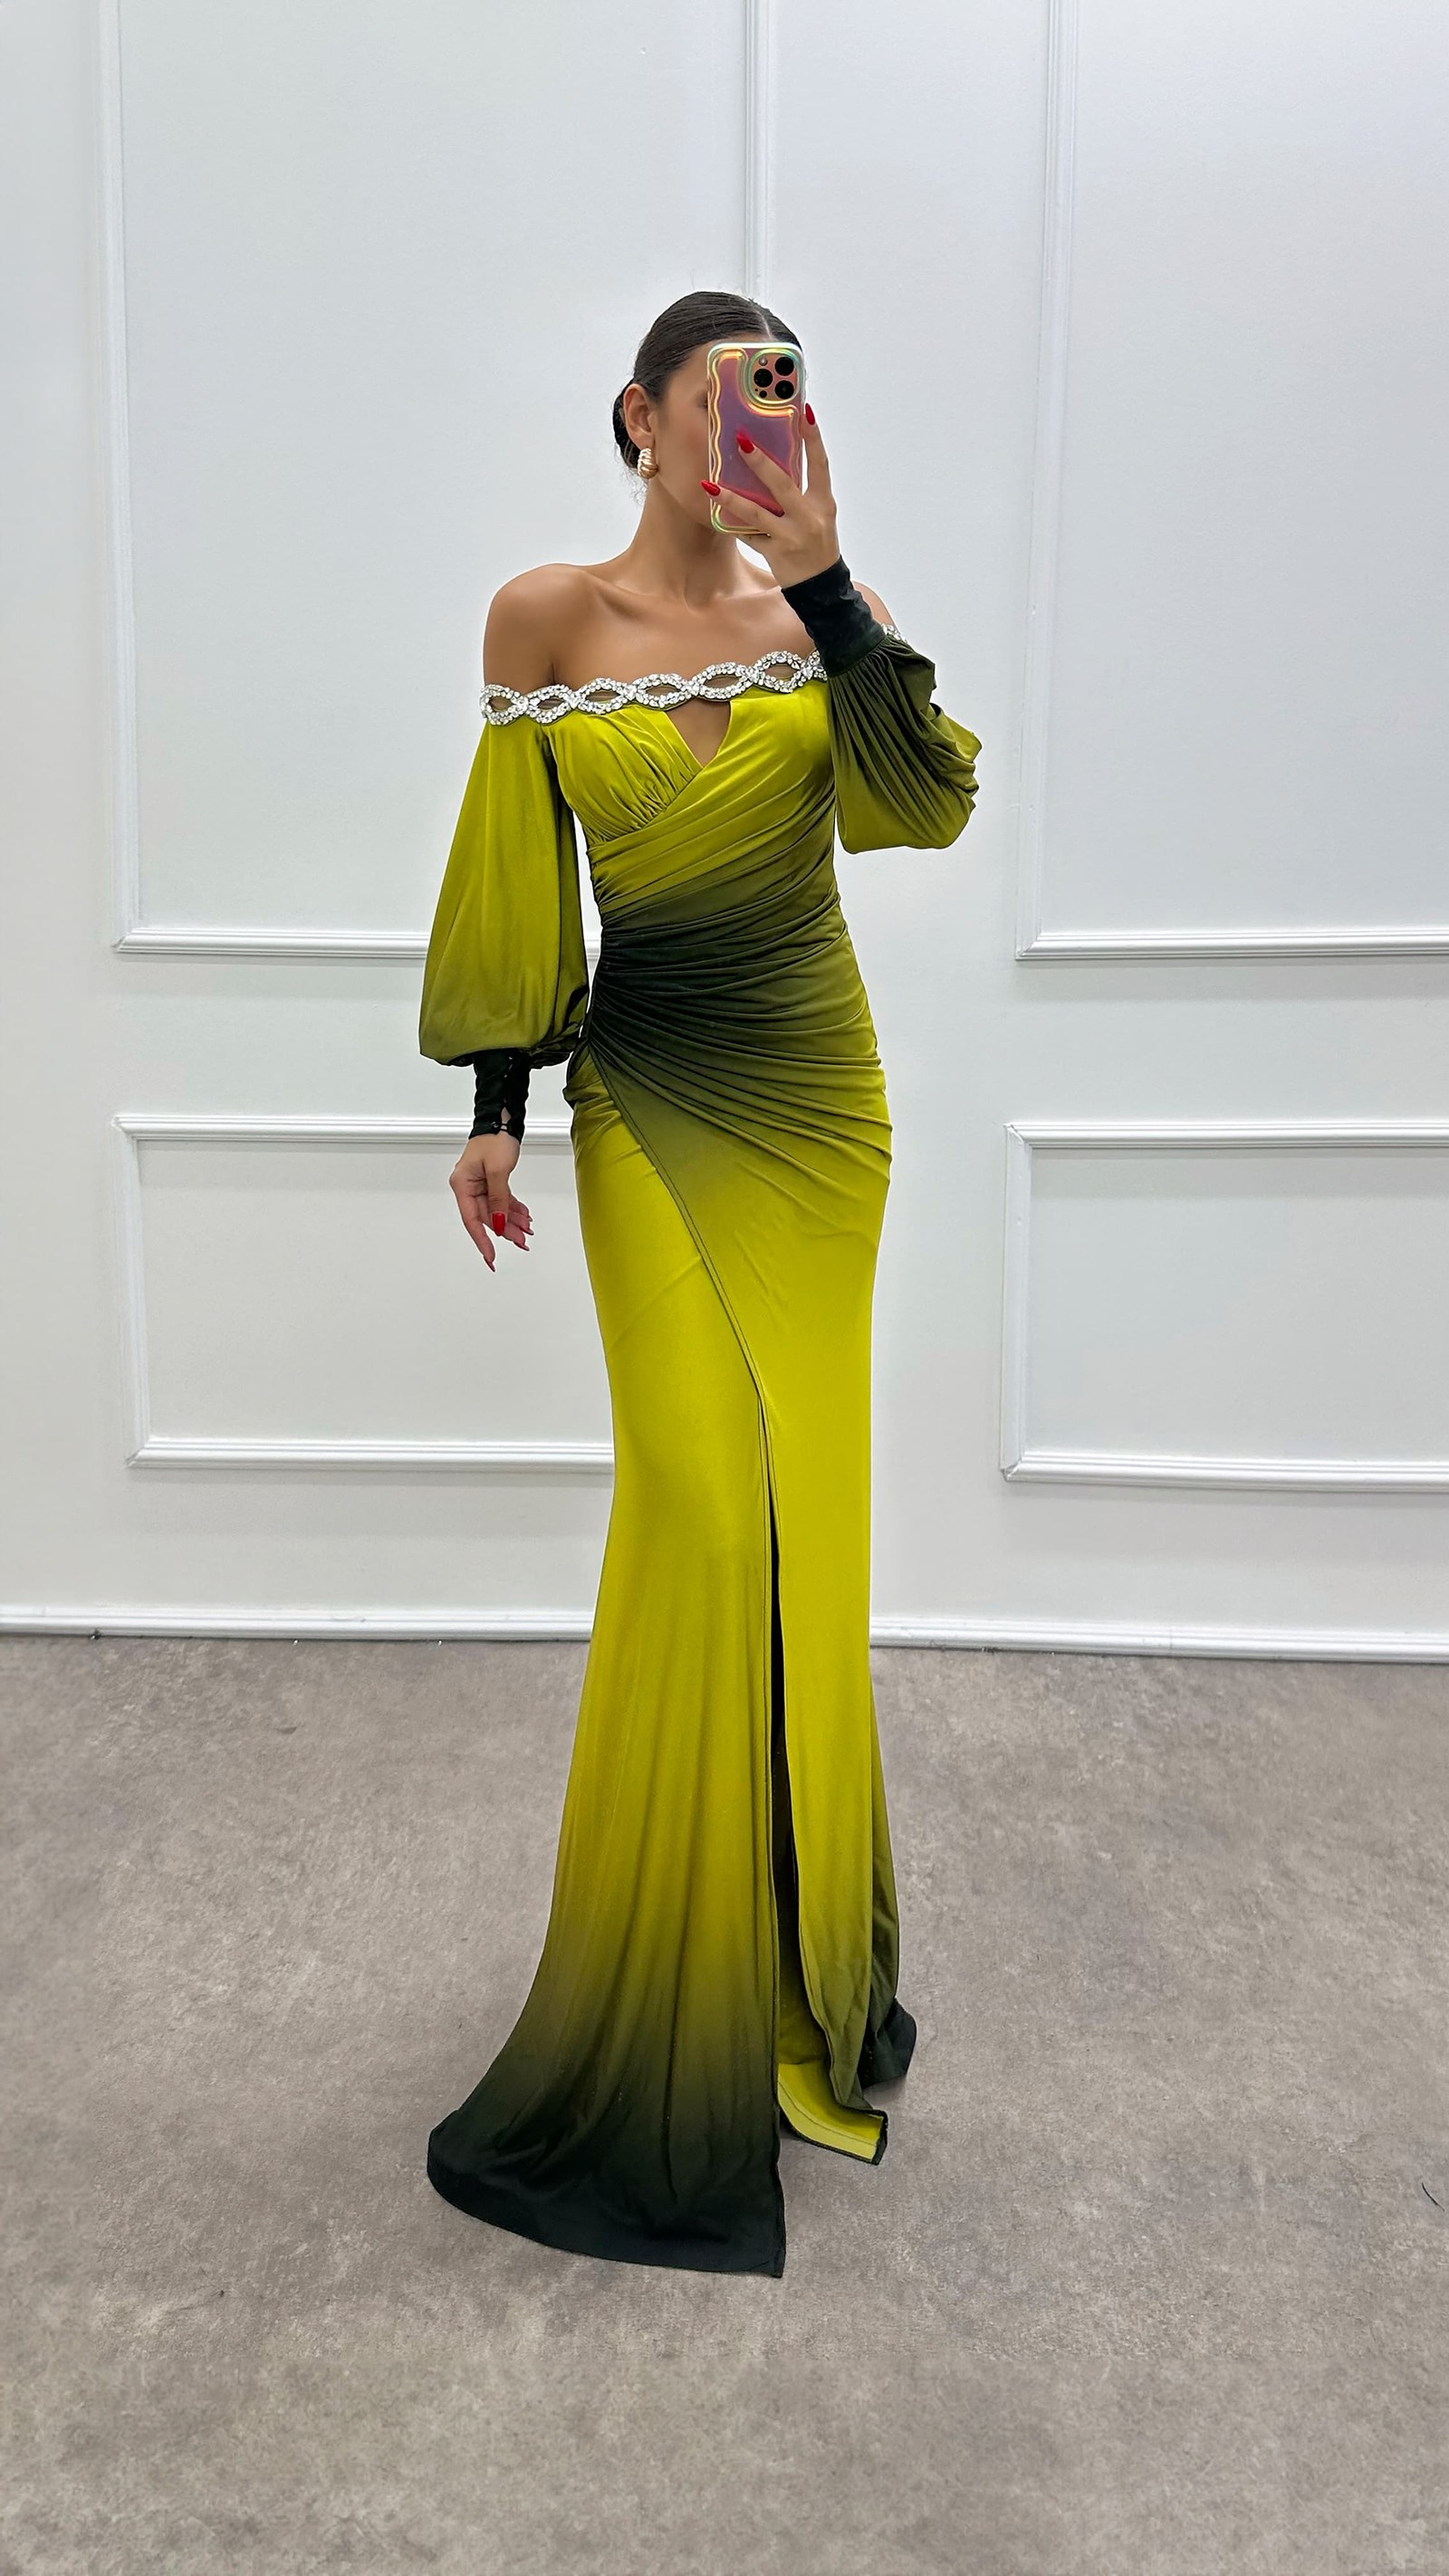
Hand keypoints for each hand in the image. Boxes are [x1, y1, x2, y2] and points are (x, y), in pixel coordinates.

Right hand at [450, 1133, 531, 1270]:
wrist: (502, 1121)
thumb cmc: (495, 1139)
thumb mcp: (498, 1171)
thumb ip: (499, 1199)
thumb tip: (500, 1223)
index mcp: (463, 1185)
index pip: (472, 1220)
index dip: (482, 1240)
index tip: (491, 1256)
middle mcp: (468, 1187)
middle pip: (487, 1217)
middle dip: (505, 1230)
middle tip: (520, 1242)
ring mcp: (480, 1185)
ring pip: (496, 1211)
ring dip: (512, 1221)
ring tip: (526, 1230)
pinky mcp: (490, 1181)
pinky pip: (501, 1201)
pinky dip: (513, 1209)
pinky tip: (524, 1217)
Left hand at [704, 405, 839, 586]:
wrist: (821, 587)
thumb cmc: (816, 543)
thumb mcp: (819, 514)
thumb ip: (802, 490)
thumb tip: (775, 460)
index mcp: (824, 503)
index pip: (820, 464)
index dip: (813, 437)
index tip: (803, 411)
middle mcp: (809, 518)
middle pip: (783, 485)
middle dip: (760, 462)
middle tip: (740, 440)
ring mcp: (791, 537)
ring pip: (757, 514)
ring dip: (732, 498)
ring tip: (710, 484)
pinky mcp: (776, 553)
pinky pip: (749, 535)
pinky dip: (732, 523)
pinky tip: (713, 510)